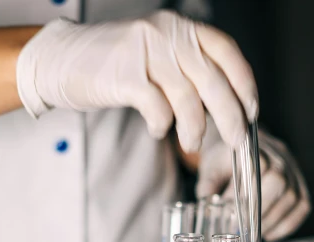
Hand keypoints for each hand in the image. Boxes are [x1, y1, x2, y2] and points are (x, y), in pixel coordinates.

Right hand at [16, 10, 257, 150]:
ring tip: (192, 142)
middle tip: (235, 139)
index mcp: (179, 27)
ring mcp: (145, 53)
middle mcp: (166, 34)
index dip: (245, 83)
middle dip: (230, 116)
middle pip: (213, 79)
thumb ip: (187, 67)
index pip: (226, 51)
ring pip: (188, 99)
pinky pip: (158, 109)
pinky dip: (161, 126)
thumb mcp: (157, 52)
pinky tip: (156, 129)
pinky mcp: (124, 76)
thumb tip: (225, 103)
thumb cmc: (112, 62)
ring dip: (195, 128)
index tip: (252, 109)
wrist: (61, 57)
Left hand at [195, 118, 310, 241]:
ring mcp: (293, 170)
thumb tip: (209, 208)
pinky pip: (303, 205)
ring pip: (292, 197)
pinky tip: (270, 234)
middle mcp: (279, 156)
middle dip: (260, 211)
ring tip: (255, 235)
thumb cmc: (225, 160)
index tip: (232, 211)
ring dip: (273, 221)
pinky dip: (288, 224)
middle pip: (278, 182)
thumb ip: (208, 186)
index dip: (246, 193)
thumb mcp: (211, 168)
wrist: (243, 145)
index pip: (258, 167)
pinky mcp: (300, 184)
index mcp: (255, 148)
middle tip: (244, 230)